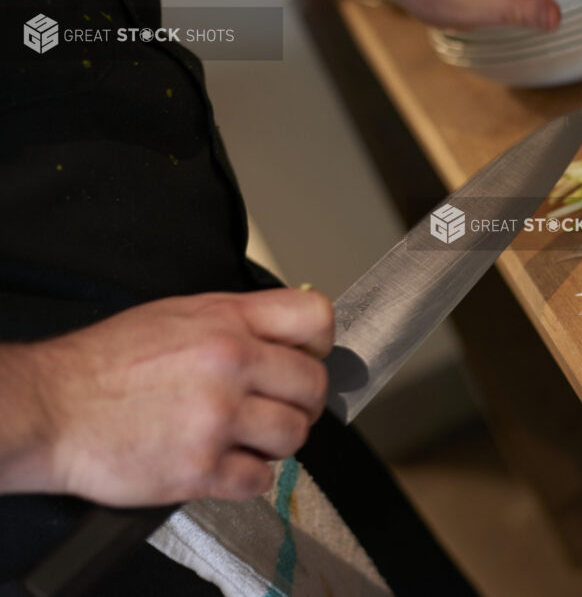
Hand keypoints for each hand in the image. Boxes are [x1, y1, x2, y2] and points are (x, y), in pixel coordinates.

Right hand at [0, 289, 332, 505]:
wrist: (50, 407)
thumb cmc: (106, 363)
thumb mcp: (177, 315)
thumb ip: (237, 322)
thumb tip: (286, 337)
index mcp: (227, 320)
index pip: (315, 318)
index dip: (318, 344)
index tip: (305, 359)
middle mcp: (231, 363)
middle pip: (313, 386)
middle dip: (301, 401)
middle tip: (277, 408)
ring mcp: (218, 418)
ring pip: (294, 435)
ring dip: (277, 441)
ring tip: (247, 437)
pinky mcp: (201, 468)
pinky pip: (261, 480)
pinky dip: (248, 476)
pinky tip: (225, 464)